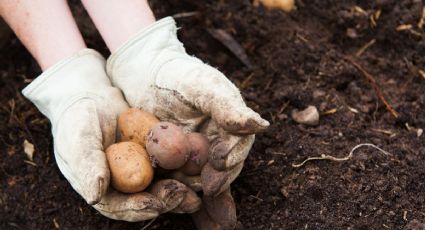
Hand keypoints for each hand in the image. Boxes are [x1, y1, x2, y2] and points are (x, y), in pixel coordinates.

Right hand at [22, 49, 199, 220]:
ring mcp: (140, 170)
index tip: (154, 205)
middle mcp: (123, 184)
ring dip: (180, 190)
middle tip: (183, 195)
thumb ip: (87, 165)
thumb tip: (95, 196)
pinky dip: (184, 167)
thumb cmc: (77, 118)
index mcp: (102, 188)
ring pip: (162, 184)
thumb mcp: (78, 139)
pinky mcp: (155, 155)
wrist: (89, 96)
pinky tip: (200, 167)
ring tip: (197, 191)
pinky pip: (171, 164)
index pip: (119, 206)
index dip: (137, 208)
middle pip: (146, 199)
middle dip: (165, 200)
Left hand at [106, 17, 268, 195]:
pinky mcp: (173, 165)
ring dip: (204, 195)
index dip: (233, 154)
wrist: (146, 76)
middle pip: (224, 169)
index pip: (237, 144)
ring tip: (202, 208)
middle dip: (220, 181)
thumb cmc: (179, 75)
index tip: (221, 162)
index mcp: (229, 125)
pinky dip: (185, 196)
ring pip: (204, 180)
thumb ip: (229, 107)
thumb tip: (262, 125)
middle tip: (210, 189)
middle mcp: (216, 144)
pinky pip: (182, 184)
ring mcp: (194, 157)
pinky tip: (191, 215)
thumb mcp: (204, 86)